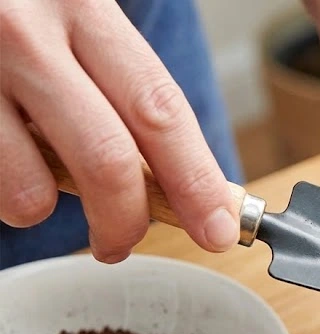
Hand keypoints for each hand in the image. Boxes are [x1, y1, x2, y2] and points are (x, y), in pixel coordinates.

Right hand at [0, 0, 239, 262]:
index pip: (160, 110)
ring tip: (39, 186)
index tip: (217, 230)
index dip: (195, 181)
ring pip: (34, 189)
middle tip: (121, 243)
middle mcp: (28, 33)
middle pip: (107, 158)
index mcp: (86, 9)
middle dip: (127, 220)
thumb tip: (195, 189)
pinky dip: (6, 193)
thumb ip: (129, 92)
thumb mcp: (80, 25)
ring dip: (44, 208)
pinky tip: (5, 156)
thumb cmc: (24, 14)